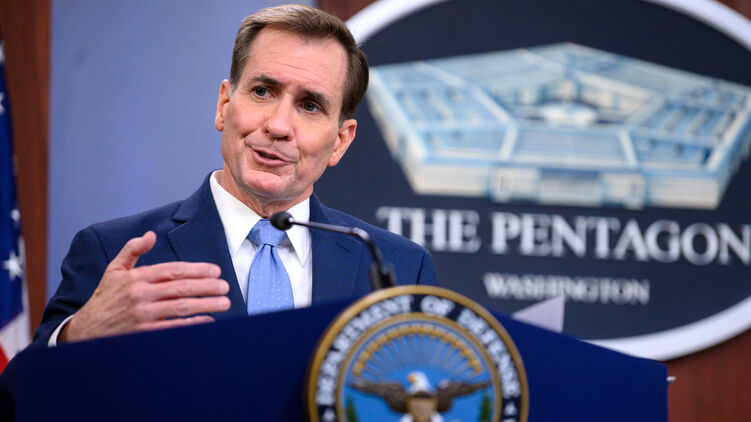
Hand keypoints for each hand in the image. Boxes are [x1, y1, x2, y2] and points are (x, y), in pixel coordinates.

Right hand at [59, 231, 230, 342]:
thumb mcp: (114, 270)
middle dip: (207, 286)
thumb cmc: (105, 298)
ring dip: (206, 304)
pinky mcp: (143, 333)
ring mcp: (142, 315)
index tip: (216, 270)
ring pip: (181, 307)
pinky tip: (208, 320)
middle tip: (226, 286)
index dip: (197, 270)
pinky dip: (192, 324)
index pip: (173, 270)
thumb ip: (133, 250)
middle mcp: (140, 295)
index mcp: (136, 277)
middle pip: (181, 288)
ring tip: (224, 302)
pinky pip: (173, 328)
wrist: (86, 330)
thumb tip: (151, 234)